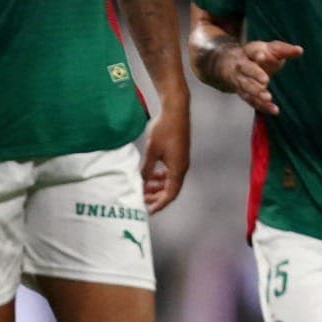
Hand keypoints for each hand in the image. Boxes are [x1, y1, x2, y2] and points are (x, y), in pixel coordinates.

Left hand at [141, 95, 189, 212]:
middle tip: (142, 199)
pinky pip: (170, 171)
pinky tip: (150, 174)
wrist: (176, 110)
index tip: (148, 210)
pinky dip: (160, 176)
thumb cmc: (164, 129)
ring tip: (144, 188)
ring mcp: (181, 160)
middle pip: (171, 189)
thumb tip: (140, 183)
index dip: (159, 204)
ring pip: (170, 181)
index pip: (170, 194)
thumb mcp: (151, 151)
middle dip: (156, 196)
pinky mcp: (178, 154)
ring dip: (157, 186)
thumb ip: (146, 169)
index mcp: (178, 169)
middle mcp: (182, 167)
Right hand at [227, 41, 303, 115]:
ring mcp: (240, 80)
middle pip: (246, 69)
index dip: (256, 54)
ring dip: (256, 93)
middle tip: (265, 80)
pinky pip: (252, 101)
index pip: (251, 52)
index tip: (262, 56)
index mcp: (249, 52)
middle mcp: (241, 66)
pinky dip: (262, 106)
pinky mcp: (243, 93)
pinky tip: (274, 110)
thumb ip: (284, 50)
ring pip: (246, 87)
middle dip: (255, 74)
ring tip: (268, 97)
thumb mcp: (270, 49)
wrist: (234, 64)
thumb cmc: (258, 55)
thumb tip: (299, 50)